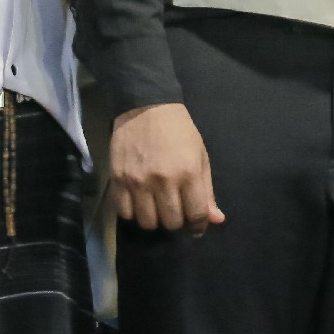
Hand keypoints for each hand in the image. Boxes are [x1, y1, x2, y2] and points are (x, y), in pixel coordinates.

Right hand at [110, 103, 223, 232]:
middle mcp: (163, 181)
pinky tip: (139, 203)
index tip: (196, 226)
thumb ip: (207, 190)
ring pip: (147, 222)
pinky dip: (133, 214)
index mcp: (188, 173)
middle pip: (171, 222)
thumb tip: (216, 220)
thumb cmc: (179, 131)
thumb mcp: (200, 156)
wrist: (146, 107)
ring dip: (155, 220)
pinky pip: (124, 213)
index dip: (198, 226)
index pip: (196, 215)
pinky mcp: (118, 180)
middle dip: (177, 222)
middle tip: (176, 212)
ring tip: (157, 208)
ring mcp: (138, 182)